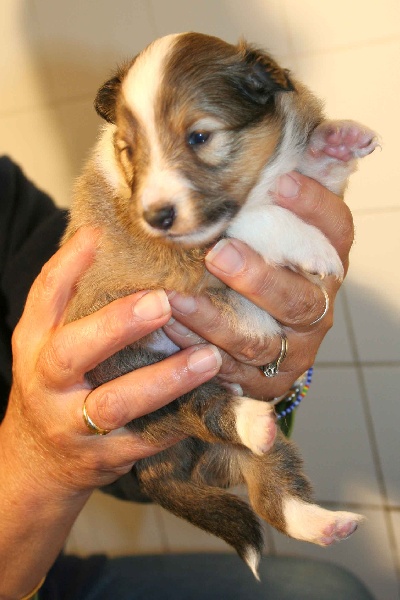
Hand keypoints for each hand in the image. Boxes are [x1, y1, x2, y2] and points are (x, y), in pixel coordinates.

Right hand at [1, 227, 220, 495]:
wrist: (37, 463)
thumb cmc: (54, 386)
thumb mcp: (49, 342)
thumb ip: (74, 301)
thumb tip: (105, 238)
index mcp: (33, 344)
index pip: (44, 296)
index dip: (70, 264)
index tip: (102, 235)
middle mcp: (46, 384)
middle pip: (71, 352)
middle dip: (117, 326)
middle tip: (163, 302)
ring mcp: (72, 426)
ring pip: (116, 404)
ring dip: (164, 380)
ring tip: (208, 357)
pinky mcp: (104, 458)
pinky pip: (146, 440)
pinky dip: (180, 420)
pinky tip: (214, 400)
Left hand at [164, 172, 353, 399]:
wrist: (264, 322)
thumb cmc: (269, 254)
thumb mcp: (287, 215)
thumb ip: (312, 172)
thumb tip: (353, 133)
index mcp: (326, 261)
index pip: (337, 231)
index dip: (314, 206)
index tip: (279, 183)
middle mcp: (316, 306)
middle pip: (301, 299)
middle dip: (260, 278)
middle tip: (220, 254)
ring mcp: (293, 347)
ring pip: (260, 341)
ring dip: (217, 321)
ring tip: (177, 298)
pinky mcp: (266, 378)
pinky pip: (234, 371)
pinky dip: (200, 350)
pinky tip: (170, 328)